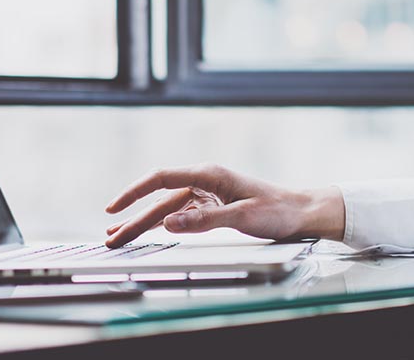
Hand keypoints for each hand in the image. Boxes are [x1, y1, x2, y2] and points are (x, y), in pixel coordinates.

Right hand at [103, 164, 344, 247]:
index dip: (133, 193)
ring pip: (167, 209)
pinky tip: (148, 233)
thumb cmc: (278, 210)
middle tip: (111, 238)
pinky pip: (181, 216)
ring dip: (144, 224)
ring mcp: (208, 194)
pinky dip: (163, 226)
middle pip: (159, 199)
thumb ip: (204, 220)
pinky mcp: (213, 208)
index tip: (113, 208)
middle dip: (133, 219)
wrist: (302, 212)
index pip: (161, 179)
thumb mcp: (242, 217)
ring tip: (119, 239)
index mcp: (209, 174)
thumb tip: (168, 223)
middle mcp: (205, 181)